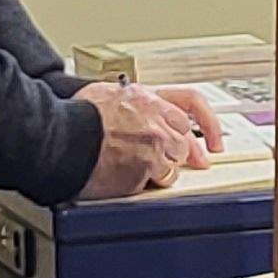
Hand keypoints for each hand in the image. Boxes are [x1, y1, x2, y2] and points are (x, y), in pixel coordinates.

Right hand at [80, 81, 219, 199]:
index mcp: (148, 97)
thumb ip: (127, 98)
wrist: (63, 137)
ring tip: (136, 170)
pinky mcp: (147, 170)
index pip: (192, 103)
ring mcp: (155, 146)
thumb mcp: (105, 93)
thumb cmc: (75, 116)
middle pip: (184, 141)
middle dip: (183, 155)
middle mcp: (157, 120)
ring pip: (174, 164)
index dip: (209, 123)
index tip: (214, 141)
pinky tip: (129, 179)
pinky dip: (148, 184)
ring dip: (162, 170)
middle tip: (186, 166)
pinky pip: (159, 182)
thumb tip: (126, 103)